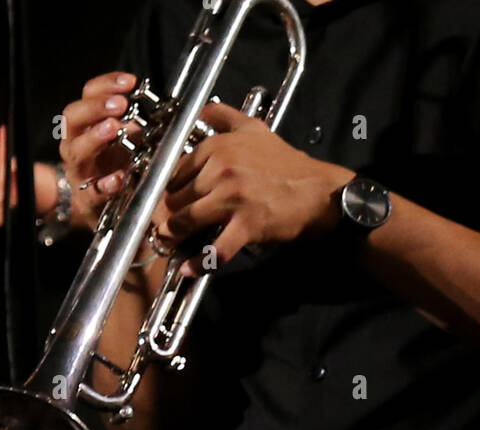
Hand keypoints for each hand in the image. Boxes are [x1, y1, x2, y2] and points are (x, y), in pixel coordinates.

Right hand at [59, 71, 140, 231]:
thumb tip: (163, 109)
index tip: (130, 82)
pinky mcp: (89, 198)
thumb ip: (134, 124)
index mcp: (84, 124)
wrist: (101, 207)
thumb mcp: (123, 140)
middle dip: (96, 107)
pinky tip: (119, 178)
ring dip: (95, 136)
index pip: (88, 94)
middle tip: (120, 104)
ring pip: (78, 150)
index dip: (106, 85)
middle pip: (73, 117)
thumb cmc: (112, 166)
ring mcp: (80, 170)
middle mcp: (75, 143)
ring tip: (114, 127)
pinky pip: (94, 191)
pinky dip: (106, 184)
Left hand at [155, 101, 354, 272]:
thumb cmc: (286, 163)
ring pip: (189, 220)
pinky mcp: (247, 225)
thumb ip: (224, 115)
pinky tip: (188, 270)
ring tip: (167, 243)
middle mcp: (221, 169)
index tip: (163, 199)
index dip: (166, 187)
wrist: (319, 190)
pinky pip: (217, 248)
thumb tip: (202, 109)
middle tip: (161, 226)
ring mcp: (233, 198)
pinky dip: (201, 262)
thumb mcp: (254, 128)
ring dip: (174, 235)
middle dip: (166, 213)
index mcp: (218, 146)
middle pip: (178, 196)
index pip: (176, 169)